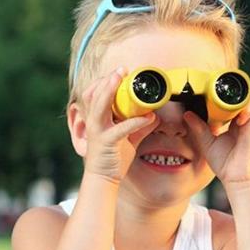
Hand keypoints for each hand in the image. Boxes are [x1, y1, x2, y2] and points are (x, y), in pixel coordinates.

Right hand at [82, 67, 160, 184]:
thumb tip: (155, 116)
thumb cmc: (112, 158)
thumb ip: (139, 127)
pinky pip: (120, 128)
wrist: (103, 179)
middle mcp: (94, 122)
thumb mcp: (128, 139)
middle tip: (122, 69)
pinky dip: (134, 121)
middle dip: (108, 79)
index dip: (105, 80)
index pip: (95, 93)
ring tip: (123, 79)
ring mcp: (98, 131)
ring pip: (100, 105)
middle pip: (95, 94)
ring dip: (111, 90)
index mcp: (97, 119)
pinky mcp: (106, 142)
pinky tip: (148, 117)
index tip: (120, 72)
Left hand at [183, 92, 249, 184]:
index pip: (238, 99)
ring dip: (245, 99)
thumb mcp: (207, 142)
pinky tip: (239, 119)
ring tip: (231, 109)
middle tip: (220, 101)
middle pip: (249, 94)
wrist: (236, 179)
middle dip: (237, 94)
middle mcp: (248, 119)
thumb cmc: (225, 164)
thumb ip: (199, 127)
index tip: (212, 97)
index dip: (228, 95)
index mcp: (237, 121)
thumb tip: (187, 114)